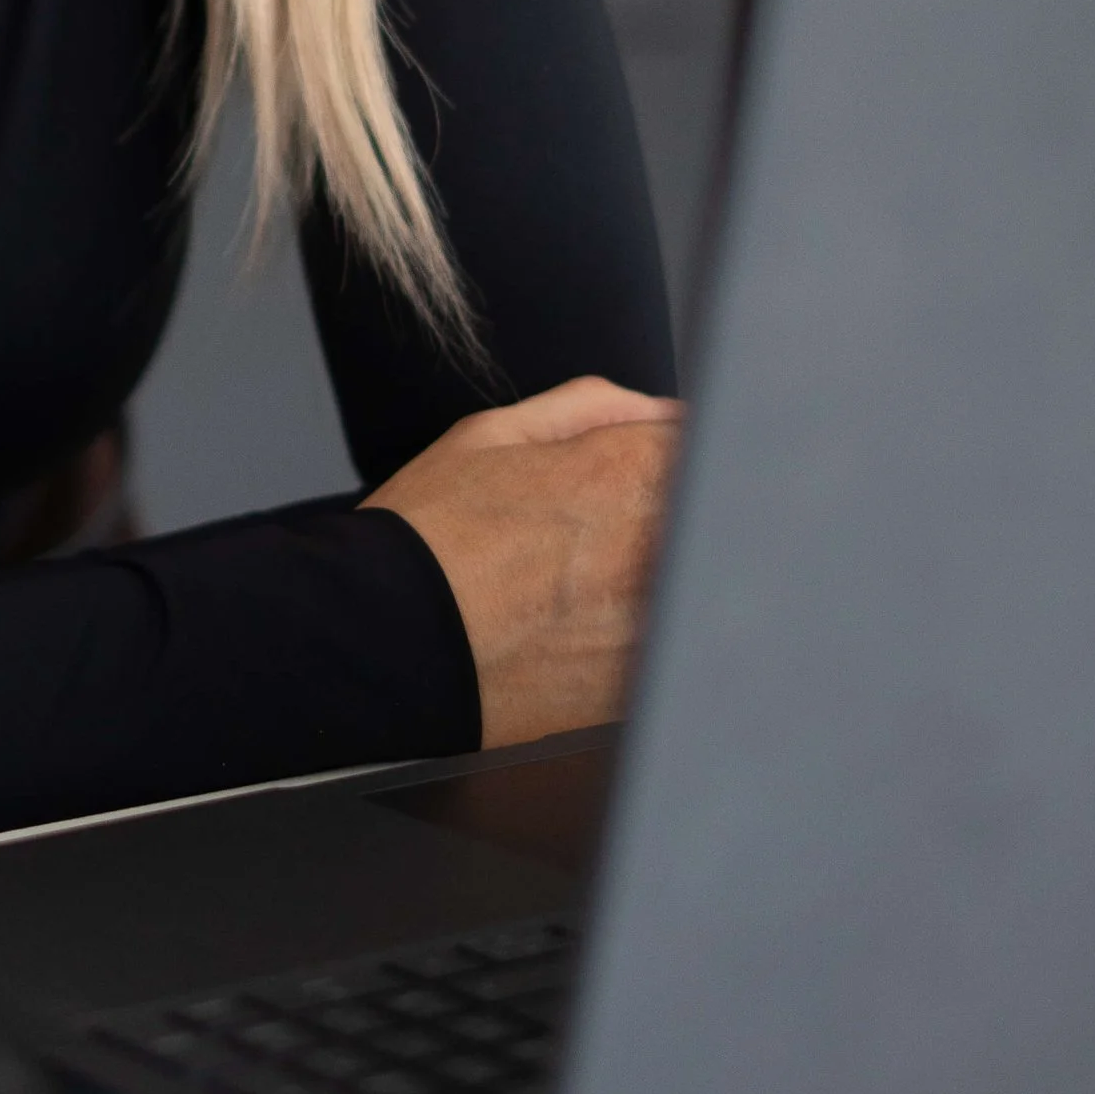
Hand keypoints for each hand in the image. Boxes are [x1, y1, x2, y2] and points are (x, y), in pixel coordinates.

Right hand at [364, 375, 681, 746]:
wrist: (383, 644)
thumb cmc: (425, 539)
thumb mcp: (489, 435)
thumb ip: (591, 407)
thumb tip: (658, 411)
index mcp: (624, 472)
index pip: (704, 444)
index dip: (674, 453)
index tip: (646, 468)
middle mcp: (652, 547)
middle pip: (711, 516)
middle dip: (669, 513)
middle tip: (600, 531)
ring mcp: (651, 623)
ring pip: (696, 583)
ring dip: (661, 575)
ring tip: (582, 584)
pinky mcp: (637, 686)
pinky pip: (670, 646)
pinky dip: (644, 634)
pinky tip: (582, 631)